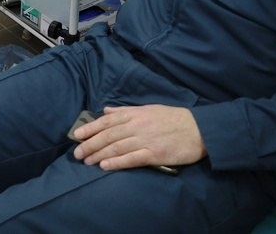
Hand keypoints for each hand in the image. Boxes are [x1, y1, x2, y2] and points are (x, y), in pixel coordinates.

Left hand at [72, 105, 206, 170]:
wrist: (199, 129)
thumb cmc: (173, 119)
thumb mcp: (149, 109)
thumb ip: (126, 111)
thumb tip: (107, 110)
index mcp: (136, 114)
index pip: (108, 121)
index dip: (91, 128)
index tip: (77, 135)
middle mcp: (138, 126)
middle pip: (109, 135)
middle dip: (91, 144)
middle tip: (77, 153)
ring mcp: (146, 140)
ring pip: (117, 147)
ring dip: (100, 154)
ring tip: (87, 161)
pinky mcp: (155, 154)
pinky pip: (132, 159)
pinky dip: (117, 162)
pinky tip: (105, 166)